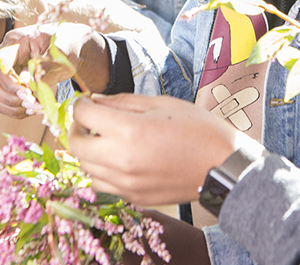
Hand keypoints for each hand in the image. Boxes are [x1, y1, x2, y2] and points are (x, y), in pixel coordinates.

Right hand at [0, 22, 109, 117]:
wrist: (73, 47)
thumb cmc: (67, 45)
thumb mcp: (59, 54)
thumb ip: (42, 68)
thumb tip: (26, 84)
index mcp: (14, 42)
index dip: (11, 84)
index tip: (29, 94)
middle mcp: (4, 57)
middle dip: (9, 97)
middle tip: (31, 102)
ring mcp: (5, 72)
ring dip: (12, 107)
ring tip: (35, 107)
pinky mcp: (10, 85)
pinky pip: (4, 103)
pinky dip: (17, 110)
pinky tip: (34, 109)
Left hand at [66, 94, 244, 206]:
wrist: (223, 167)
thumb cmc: (199, 130)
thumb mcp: (162, 104)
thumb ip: (124, 102)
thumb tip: (95, 101)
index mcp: (129, 131)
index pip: (83, 115)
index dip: (80, 105)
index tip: (86, 102)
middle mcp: (121, 160)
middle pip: (76, 146)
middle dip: (77, 129)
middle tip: (89, 120)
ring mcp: (126, 184)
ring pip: (86, 169)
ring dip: (88, 152)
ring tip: (105, 140)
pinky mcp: (134, 198)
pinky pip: (104, 184)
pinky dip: (102, 170)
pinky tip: (119, 158)